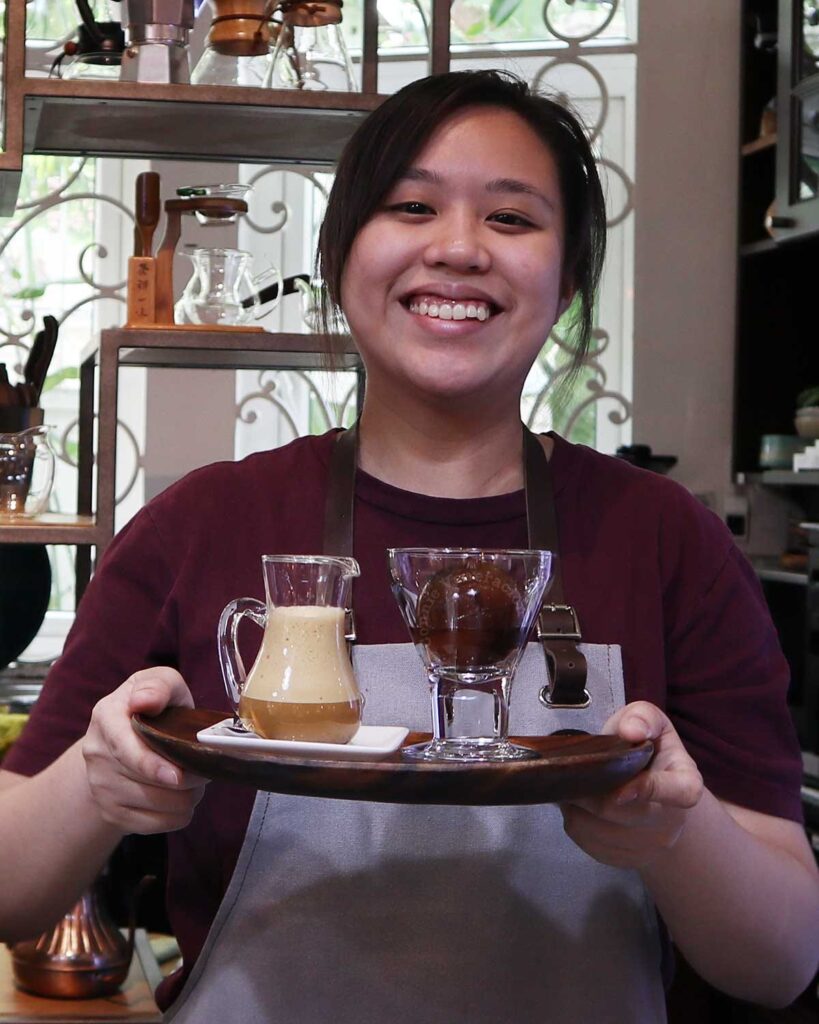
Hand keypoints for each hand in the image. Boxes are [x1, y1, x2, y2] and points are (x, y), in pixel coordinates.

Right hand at [82, 667, 207, 834]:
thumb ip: (158, 686)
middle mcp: (96, 754)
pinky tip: (182, 796)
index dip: (152, 765)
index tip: (177, 775)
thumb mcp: (158, 683)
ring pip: (156, 806)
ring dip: (187, 796)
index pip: (125, 749)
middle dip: (187, 778)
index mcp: (106, 717)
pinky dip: (178, 815)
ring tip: (194, 778)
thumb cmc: (152, 706)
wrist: (121, 739)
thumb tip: (145, 700)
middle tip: (206, 767)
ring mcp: (100, 787)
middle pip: (146, 782)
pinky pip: (156, 825)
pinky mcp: (111, 813)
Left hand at [559, 701, 702, 869]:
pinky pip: (589, 844)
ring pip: (600, 831)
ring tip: (573, 786)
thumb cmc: (650, 753)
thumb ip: (643, 718)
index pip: (679, 793)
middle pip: (623, 814)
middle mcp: (671, 822)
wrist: (653, 792)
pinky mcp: (624, 859)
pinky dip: (576, 822)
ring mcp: (649, 846)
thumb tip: (632, 729)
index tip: (621, 789)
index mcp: (685, 783)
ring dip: (578, 808)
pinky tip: (578, 805)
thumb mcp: (652, 724)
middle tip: (568, 774)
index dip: (650, 790)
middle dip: (590, 793)